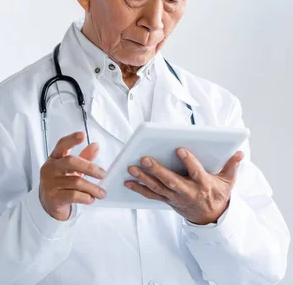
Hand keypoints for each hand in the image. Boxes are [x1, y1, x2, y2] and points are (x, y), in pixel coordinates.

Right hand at [39, 132, 106, 220]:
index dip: (71, 139)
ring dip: (93, 188)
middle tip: (103, 174)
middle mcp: (50, 168)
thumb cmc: (61, 184)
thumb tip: (95, 146)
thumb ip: (83, 158)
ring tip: (101, 193)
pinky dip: (86, 197)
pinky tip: (90, 198)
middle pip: (71, 161)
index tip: (83, 135)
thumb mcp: (71, 170)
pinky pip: (74, 195)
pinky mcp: (54, 197)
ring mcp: (50, 183)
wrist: (48, 204)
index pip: (61, 145)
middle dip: (90, 167)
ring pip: (76, 182)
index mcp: (54, 159)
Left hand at [124, 148, 243, 224]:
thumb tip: (239, 152)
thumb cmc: (217, 195)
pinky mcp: (167, 201)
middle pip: (171, 180)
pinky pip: (151, 195)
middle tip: (144, 158)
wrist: (211, 218)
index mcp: (203, 184)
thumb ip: (231, 166)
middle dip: (157, 170)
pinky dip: (138, 189)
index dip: (189, 161)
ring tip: (131, 168)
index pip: (196, 172)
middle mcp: (187, 191)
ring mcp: (175, 197)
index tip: (180, 149)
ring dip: (143, 178)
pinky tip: (127, 182)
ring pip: (157, 187)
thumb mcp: (228, 182)